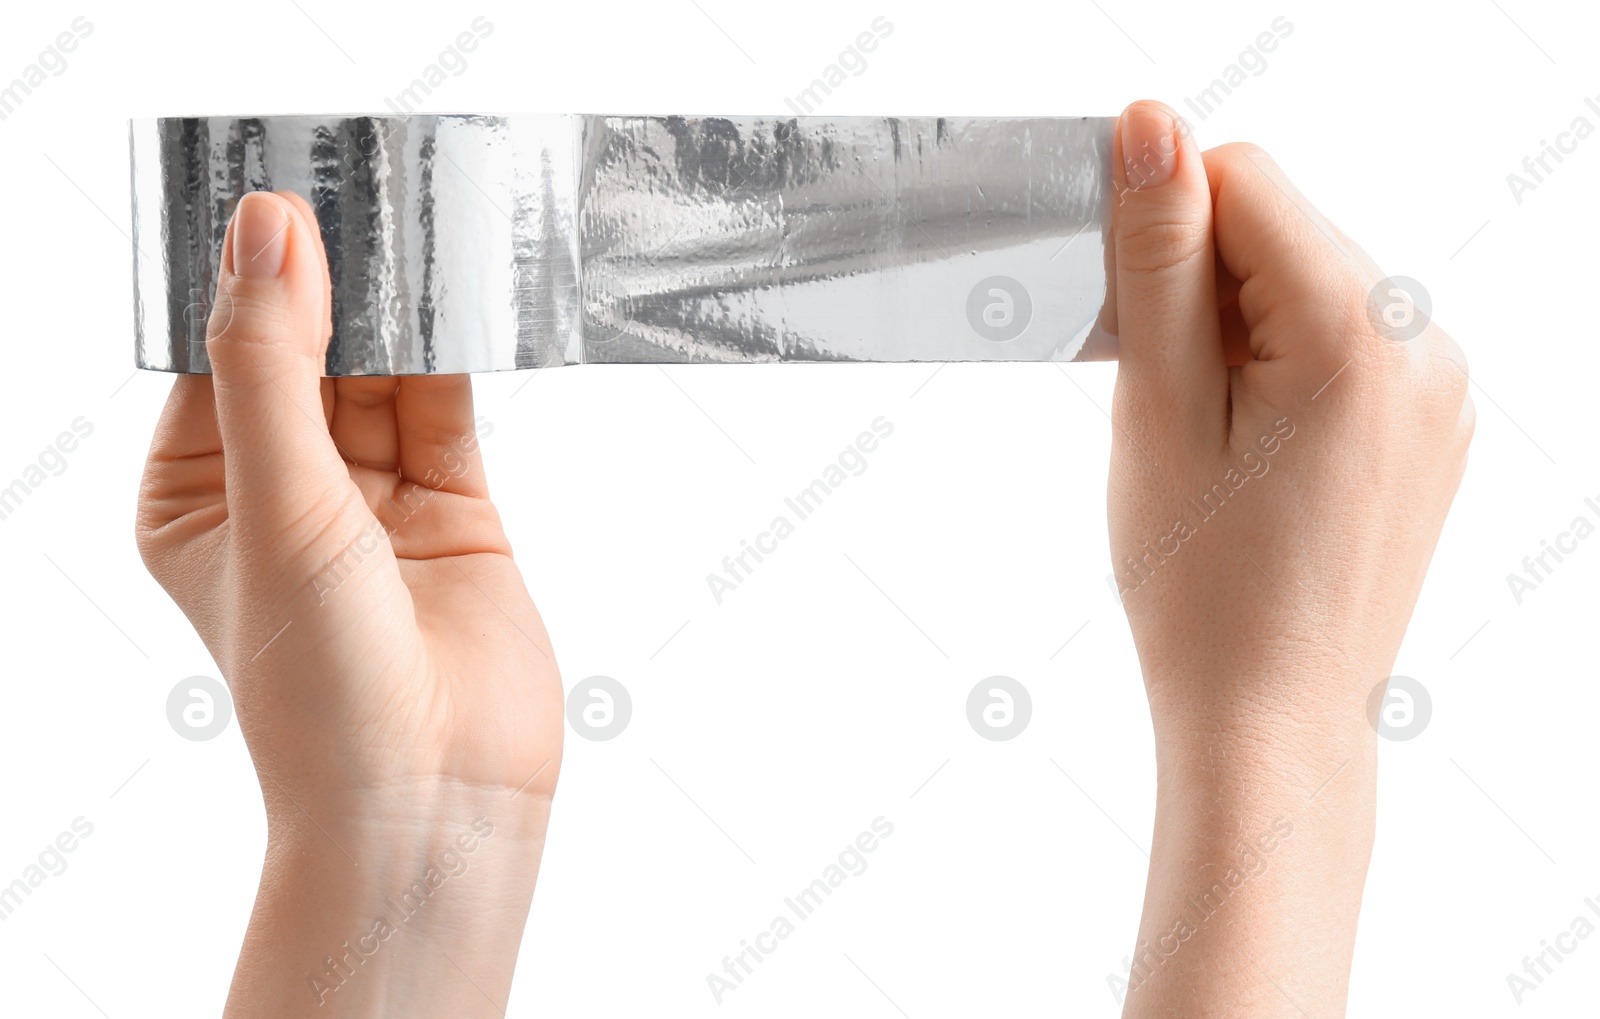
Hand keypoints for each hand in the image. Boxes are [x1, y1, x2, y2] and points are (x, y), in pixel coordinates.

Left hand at [137, 190, 562, 1016]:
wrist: (434, 800)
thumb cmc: (320, 689)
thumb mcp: (277, 506)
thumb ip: (273, 365)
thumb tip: (266, 231)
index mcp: (199, 494)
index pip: (217, 355)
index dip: (245, 276)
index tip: (278, 193)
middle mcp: (283, 491)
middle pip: (303, 353)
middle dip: (327, 282)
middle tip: (357, 190)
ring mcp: (371, 500)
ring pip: (380, 372)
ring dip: (394, 308)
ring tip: (412, 219)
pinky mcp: (453, 508)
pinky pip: (445, 407)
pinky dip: (453, 351)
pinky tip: (458, 293)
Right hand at [1105, 101, 1470, 1014]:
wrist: (1270, 721)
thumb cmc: (1201, 589)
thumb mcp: (1160, 407)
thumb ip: (1160, 258)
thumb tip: (1153, 124)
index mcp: (1363, 331)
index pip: (1244, 179)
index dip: (1159, 229)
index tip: (1120, 318)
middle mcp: (1426, 345)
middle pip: (1283, 229)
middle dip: (1200, 282)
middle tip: (1158, 393)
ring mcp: (1440, 389)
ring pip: (1311, 282)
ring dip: (1236, 323)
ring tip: (1202, 431)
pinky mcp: (1430, 424)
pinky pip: (1346, 341)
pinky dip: (1280, 363)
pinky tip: (1245, 446)